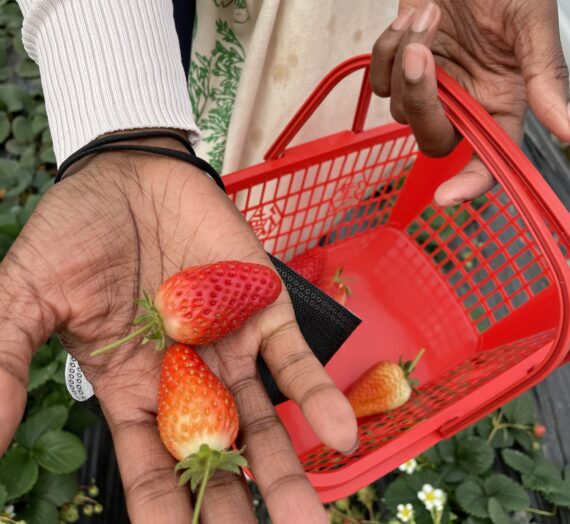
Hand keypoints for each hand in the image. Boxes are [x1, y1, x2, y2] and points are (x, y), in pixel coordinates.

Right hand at [0, 137, 357, 522]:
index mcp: (130, 386)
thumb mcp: (29, 297)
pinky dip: (315, 395)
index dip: (166, 510)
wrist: (128, 174)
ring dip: (288, 470)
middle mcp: (186, 376)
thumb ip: (5, 359)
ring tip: (313, 523)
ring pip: (262, 419)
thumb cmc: (75, 233)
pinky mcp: (263, 308)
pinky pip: (294, 360)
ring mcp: (229, 345)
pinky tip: (338, 434)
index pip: (149, 465)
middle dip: (238, 507)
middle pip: (215, 456)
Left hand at [371, 0, 569, 204]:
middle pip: (434, 140)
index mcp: (501, 100)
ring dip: (405, 58)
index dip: (471, 184)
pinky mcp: (400, 68)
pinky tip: (409, 17)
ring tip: (430, 11)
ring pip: (401, 108)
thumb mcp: (532, 22)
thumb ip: (546, 77)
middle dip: (422, 102)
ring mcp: (431, 86)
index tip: (446, 198)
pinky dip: (387, 49)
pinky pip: (380, 81)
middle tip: (422, 52)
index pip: (489, 158)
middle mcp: (464, 102)